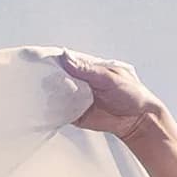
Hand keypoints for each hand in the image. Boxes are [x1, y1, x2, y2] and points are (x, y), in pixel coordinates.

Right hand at [44, 48, 161, 140]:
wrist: (137, 120)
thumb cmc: (131, 93)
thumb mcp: (110, 77)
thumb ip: (87, 69)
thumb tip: (66, 56)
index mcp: (88, 68)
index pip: (66, 61)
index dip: (52, 61)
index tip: (39, 61)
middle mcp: (80, 82)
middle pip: (57, 78)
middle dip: (48, 80)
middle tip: (39, 81)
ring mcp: (76, 99)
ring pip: (57, 95)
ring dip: (49, 96)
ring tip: (41, 95)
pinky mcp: (75, 115)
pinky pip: (61, 113)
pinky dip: (54, 112)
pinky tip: (48, 110)